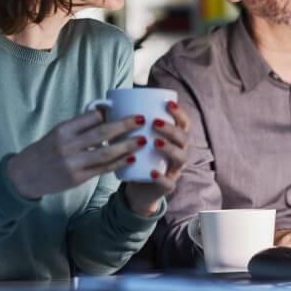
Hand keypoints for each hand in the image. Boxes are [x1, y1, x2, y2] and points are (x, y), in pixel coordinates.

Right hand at [7, 109, 144, 199]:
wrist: (24, 176)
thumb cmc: (44, 151)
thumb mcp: (56, 133)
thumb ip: (78, 126)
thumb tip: (105, 113)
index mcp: (63, 130)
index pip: (90, 117)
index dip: (108, 112)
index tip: (123, 109)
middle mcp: (67, 145)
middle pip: (102, 132)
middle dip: (125, 125)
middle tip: (142, 120)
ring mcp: (73, 163)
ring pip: (106, 153)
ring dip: (127, 146)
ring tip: (142, 139)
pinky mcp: (77, 178)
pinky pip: (103, 170)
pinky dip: (119, 163)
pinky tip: (132, 158)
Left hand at [123, 101, 190, 215]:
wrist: (138, 186)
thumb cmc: (138, 157)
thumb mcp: (136, 139)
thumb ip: (128, 124)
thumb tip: (107, 104)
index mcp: (174, 139)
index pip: (184, 123)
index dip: (179, 113)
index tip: (168, 104)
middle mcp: (179, 152)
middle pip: (183, 138)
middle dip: (171, 129)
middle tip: (154, 122)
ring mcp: (174, 170)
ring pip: (181, 158)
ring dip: (169, 148)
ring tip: (154, 142)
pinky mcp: (167, 186)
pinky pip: (168, 182)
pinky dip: (161, 177)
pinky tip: (152, 172)